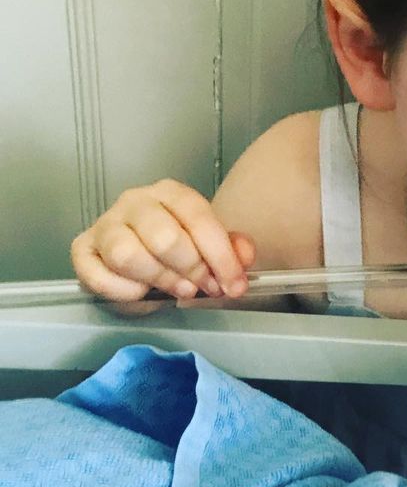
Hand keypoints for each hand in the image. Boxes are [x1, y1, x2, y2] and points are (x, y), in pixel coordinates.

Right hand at [71, 179, 255, 301]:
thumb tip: (243, 256)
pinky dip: (124, 291)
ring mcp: (106, 225)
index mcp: (171, 194)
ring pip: (128, 255)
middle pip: (163, 238)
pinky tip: (142, 292)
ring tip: (177, 288)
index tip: (233, 285)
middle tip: (203, 286)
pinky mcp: (83, 250)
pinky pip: (97, 275)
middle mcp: (135, 203)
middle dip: (191, 270)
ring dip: (159, 280)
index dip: (220, 257)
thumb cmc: (183, 247)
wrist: (148, 250)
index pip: (197, 218)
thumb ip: (233, 248)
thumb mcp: (213, 244)